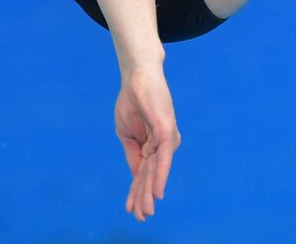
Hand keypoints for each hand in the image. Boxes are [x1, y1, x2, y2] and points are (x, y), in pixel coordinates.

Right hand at [113, 66, 180, 220]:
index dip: (137, 192)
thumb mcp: (127, 135)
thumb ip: (134, 155)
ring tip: (146, 210)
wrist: (136, 77)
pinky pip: (163, 157)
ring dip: (149, 191)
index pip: (144, 173)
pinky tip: (157, 191)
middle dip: (144, 198)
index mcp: (154, 145)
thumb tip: (137, 176)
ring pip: (157, 170)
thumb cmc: (132, 103)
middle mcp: (164, 143)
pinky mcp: (167, 130)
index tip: (131, 210)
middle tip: (141, 218)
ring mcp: (167, 137)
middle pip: (152, 175)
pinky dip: (160, 175)